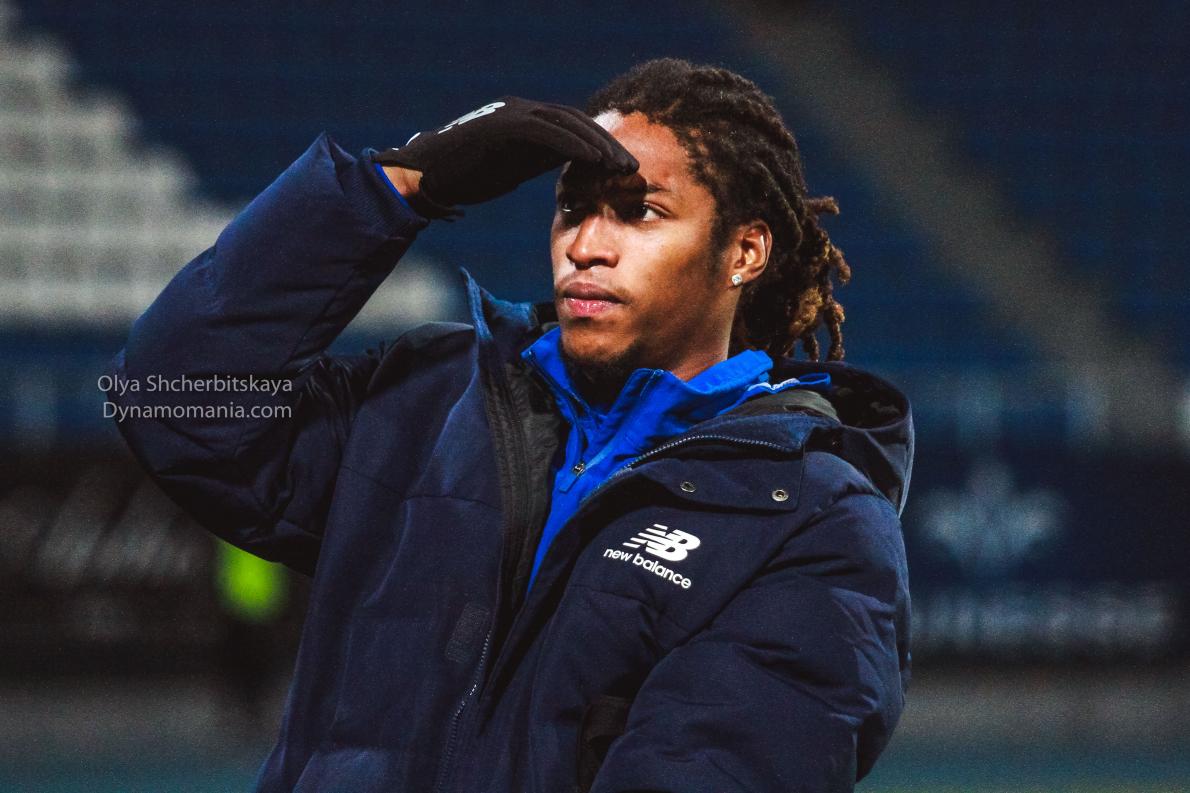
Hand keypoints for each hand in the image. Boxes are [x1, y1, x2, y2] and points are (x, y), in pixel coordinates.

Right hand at [374, 97, 637, 217]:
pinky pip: (549, 131)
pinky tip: (595, 162)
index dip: (601, 146)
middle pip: (577, 122)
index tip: (623, 169)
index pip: (573, 128)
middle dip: (607, 144)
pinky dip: (575, 145)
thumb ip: (540, 160)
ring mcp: (514, 113)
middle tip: (632, 167)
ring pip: (568, 123)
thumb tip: (570, 166)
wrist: (427, 175)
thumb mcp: (513, 167)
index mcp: (526, 120)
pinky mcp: (506, 124)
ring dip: (598, 145)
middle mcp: (523, 110)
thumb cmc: (466, 176)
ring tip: (620, 167)